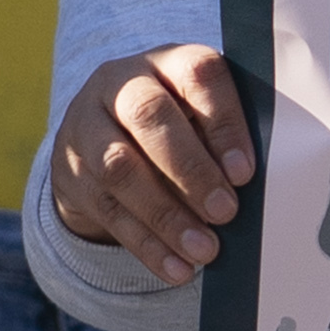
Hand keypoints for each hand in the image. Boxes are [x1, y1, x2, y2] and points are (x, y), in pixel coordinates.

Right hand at [48, 40, 252, 273]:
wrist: (100, 137)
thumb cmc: (175, 127)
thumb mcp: (198, 116)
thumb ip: (224, 139)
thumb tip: (259, 190)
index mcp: (165, 62)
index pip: (196, 74)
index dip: (223, 122)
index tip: (245, 172)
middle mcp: (119, 85)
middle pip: (149, 116)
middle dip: (191, 170)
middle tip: (226, 212)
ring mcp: (86, 127)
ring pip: (120, 167)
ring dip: (166, 215)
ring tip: (205, 250)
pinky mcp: (70, 172)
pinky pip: (107, 211)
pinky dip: (147, 245)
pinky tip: (177, 268)